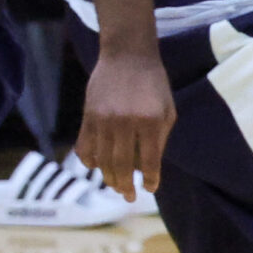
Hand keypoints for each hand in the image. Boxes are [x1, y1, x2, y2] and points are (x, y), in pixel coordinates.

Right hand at [71, 47, 174, 195]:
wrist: (128, 55)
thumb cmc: (153, 84)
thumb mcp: (167, 109)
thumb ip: (160, 138)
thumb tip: (148, 168)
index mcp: (150, 122)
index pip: (149, 162)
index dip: (149, 180)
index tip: (148, 189)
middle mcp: (125, 123)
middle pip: (121, 166)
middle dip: (125, 186)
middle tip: (128, 196)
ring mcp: (103, 120)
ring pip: (102, 160)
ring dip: (107, 178)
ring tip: (114, 186)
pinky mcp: (88, 116)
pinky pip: (84, 147)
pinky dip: (89, 162)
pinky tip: (95, 167)